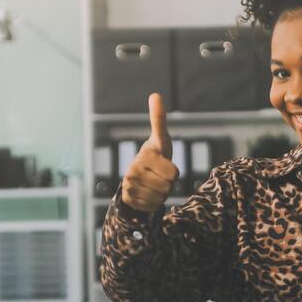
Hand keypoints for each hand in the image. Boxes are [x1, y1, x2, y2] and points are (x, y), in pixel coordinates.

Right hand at [121, 93, 179, 212]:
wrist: (138, 174)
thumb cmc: (155, 154)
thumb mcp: (160, 138)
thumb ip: (159, 118)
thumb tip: (155, 95)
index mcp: (145, 156)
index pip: (173, 174)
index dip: (173, 171)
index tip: (163, 163)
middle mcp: (133, 171)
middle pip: (168, 187)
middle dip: (168, 183)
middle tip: (159, 174)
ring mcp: (129, 186)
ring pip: (161, 198)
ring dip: (162, 193)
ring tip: (154, 182)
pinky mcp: (128, 198)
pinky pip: (153, 207)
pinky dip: (154, 203)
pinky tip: (147, 192)